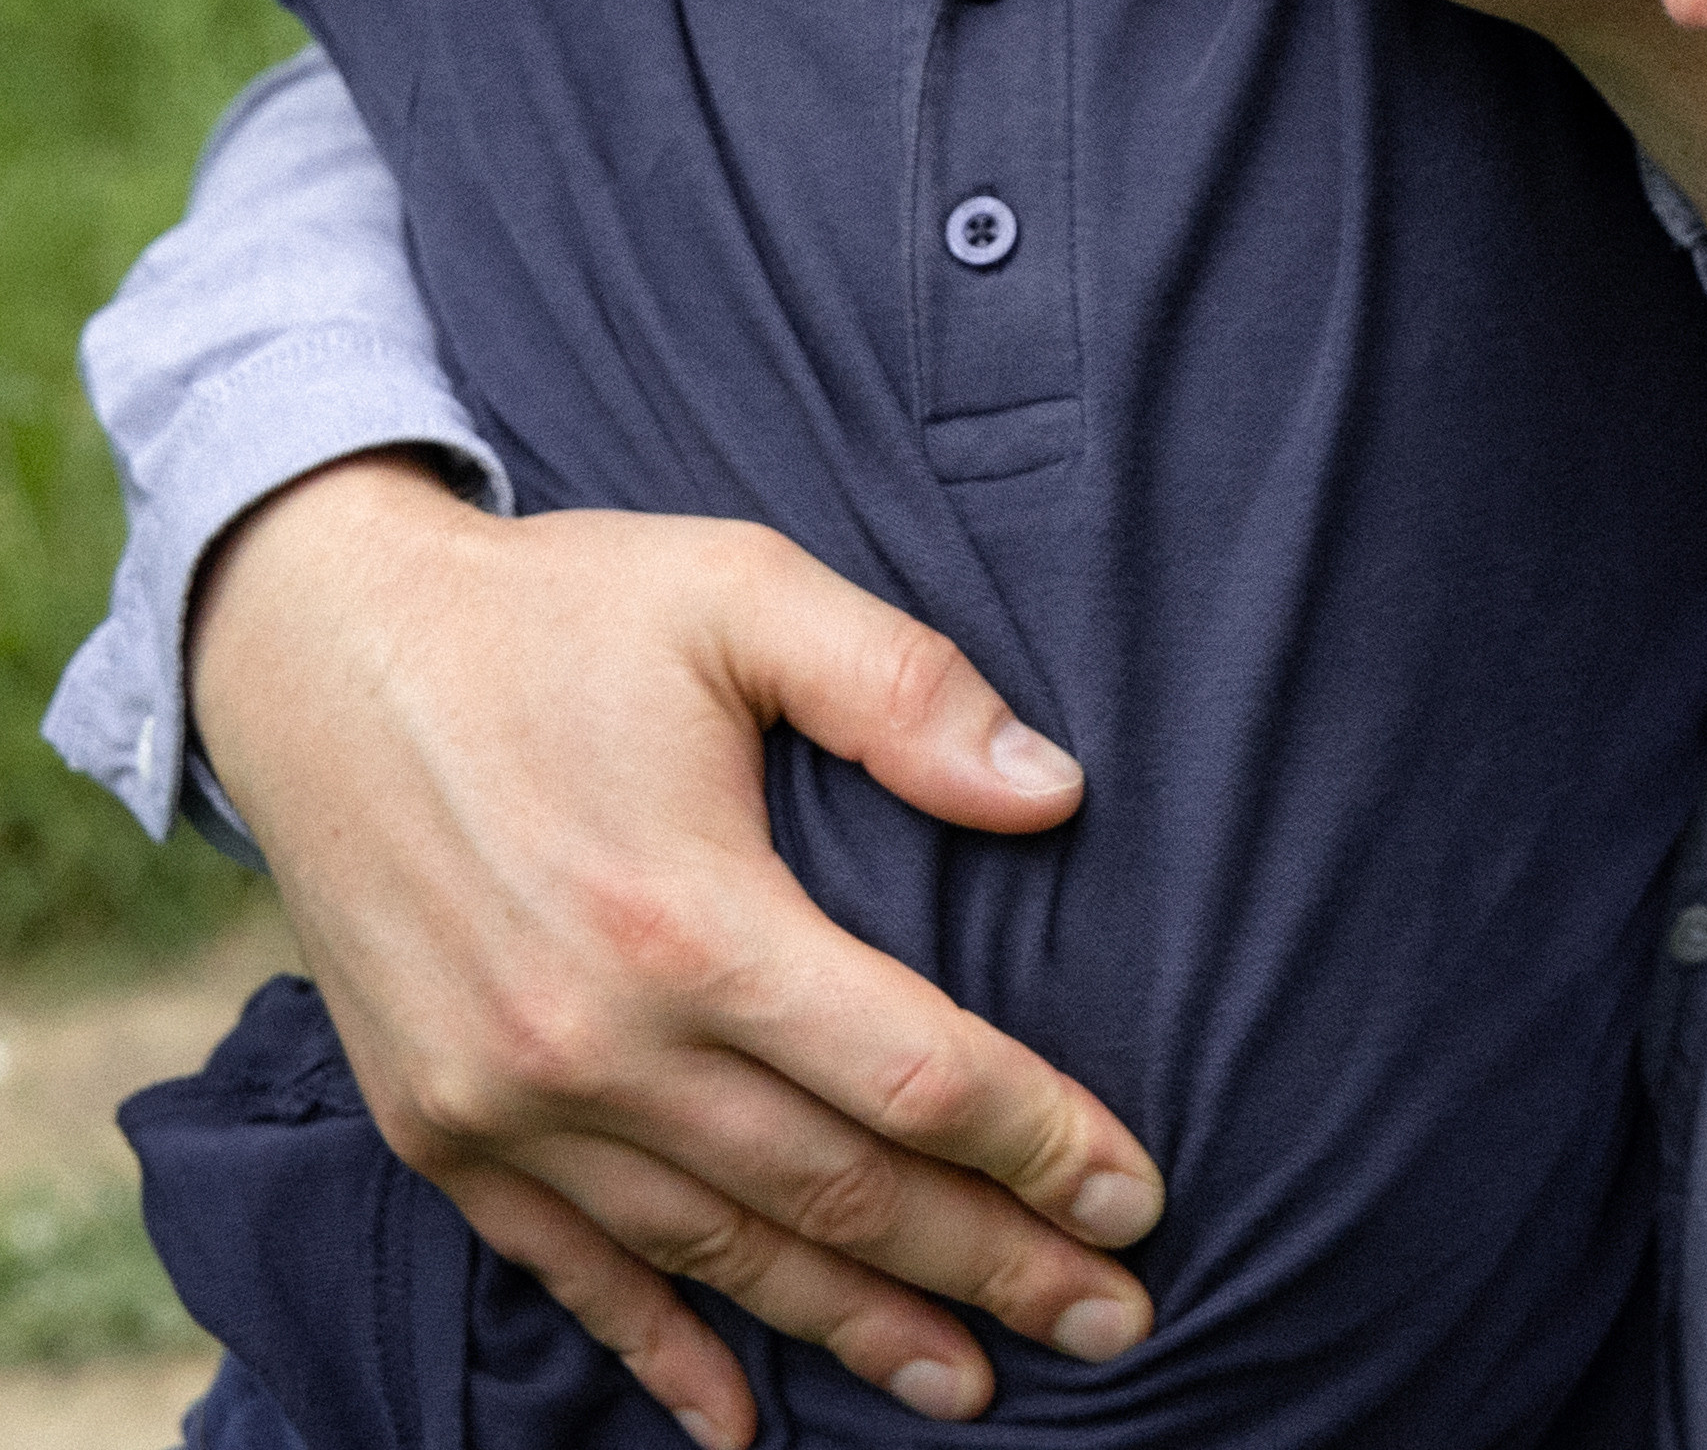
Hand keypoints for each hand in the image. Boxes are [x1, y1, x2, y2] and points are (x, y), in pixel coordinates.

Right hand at [189, 459, 1164, 1440]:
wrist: (317, 643)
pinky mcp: (440, 1128)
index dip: (1038, 1144)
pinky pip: (571, 1272)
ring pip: (723, 1254)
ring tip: (975, 1381)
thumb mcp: (741, 590)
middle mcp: (596, 1042)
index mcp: (690, 917)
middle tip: (1114, 1322)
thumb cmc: (556, 608)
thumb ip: (901, 686)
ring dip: (859, 1328)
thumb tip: (1055, 793)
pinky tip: (741, 1419)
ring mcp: (507, 1105)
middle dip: (992, 1265)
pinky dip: (662, 1349)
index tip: (1138, 1194)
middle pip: (838, 1194)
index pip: (910, 1076)